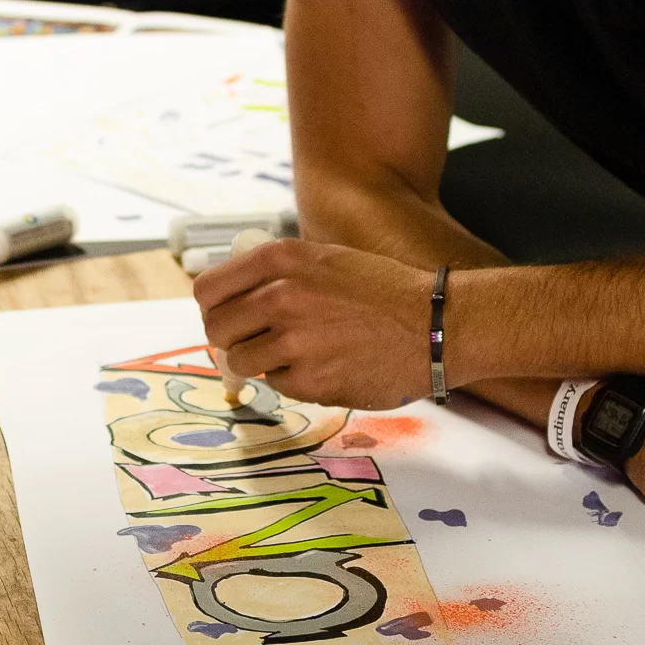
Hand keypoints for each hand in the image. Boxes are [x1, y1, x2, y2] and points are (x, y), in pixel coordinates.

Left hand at [195, 239, 430, 407]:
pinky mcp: (310, 380)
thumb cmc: (383, 291)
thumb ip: (277, 275)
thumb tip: (230, 300)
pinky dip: (294, 381)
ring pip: (241, 363)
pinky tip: (326, 366)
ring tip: (297, 354)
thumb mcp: (325, 259)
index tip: (224, 318)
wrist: (437, 325)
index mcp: (281, 260)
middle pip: (216, 329)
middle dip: (229, 340)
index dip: (212, 308)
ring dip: (261, 364)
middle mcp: (281, 296)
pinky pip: (278, 385)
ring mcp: (294, 341)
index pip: (207, 290)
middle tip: (251, 344)